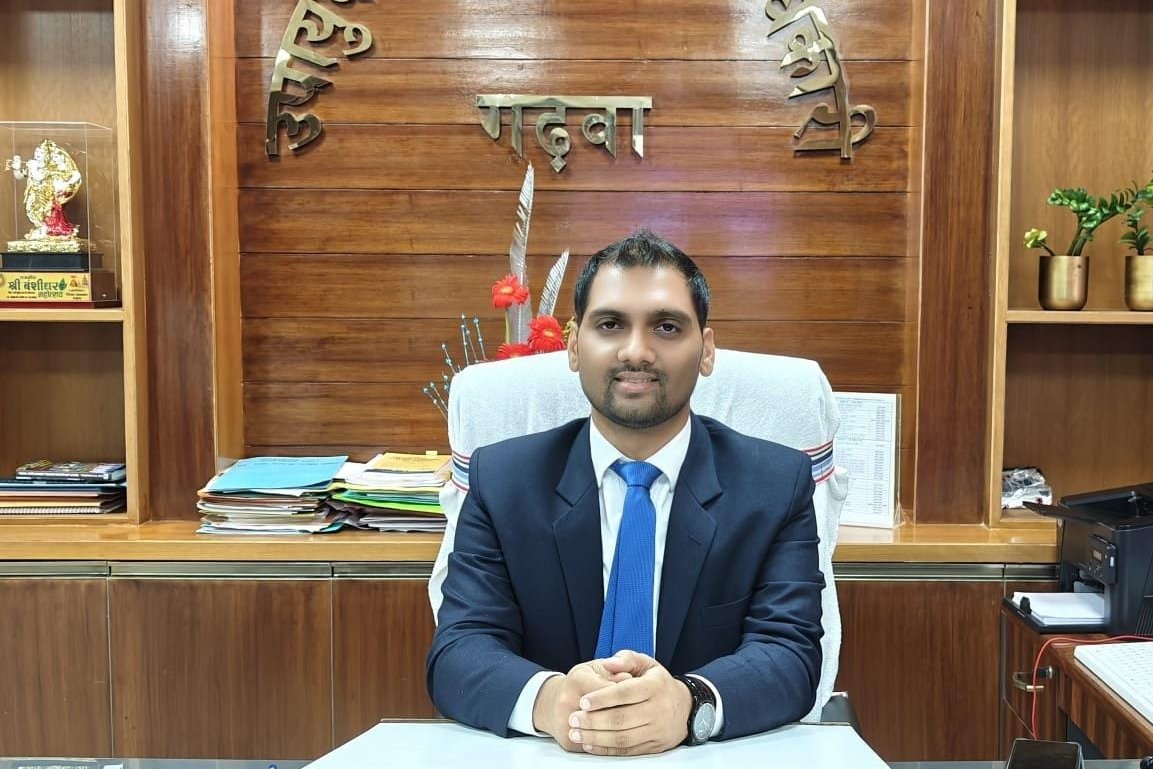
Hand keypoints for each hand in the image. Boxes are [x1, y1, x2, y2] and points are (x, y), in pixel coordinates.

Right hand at [532, 659, 632, 751]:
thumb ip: (617, 668)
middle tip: (644, 716)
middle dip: (629, 716)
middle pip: (606, 715)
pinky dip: (611, 746)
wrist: (553, 702)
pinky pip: (595, 748)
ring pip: (601, 735)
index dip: (630, 696)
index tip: (642, 698)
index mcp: (579, 678)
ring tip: (637, 728)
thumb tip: (630, 679)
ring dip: (622, 733)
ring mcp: (566, 723)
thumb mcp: (598, 667)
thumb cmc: (582, 682)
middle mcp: (568, 700)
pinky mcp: (568, 742)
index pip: (611, 690)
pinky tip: (623, 740)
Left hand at [566, 651, 691, 755]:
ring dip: (596, 737)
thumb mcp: (646, 664)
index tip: (582, 701)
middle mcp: (658, 710)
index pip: (626, 693)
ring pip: (623, 738)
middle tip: (573, 718)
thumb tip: (608, 663)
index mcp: (655, 686)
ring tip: (576, 733)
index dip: (602, 698)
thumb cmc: (658, 683)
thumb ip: (626, 659)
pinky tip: (590, 744)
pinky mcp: (653, 746)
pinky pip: (627, 751)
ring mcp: (657, 731)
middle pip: (622, 719)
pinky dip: (606, 749)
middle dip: (594, 720)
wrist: (685, 709)